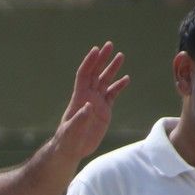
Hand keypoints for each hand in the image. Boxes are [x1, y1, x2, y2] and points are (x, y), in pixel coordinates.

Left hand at [54, 42, 129, 162]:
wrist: (72, 149)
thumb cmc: (68, 140)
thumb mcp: (72, 131)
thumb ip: (80, 118)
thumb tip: (88, 105)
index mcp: (79, 98)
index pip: (84, 75)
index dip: (89, 62)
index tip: (96, 50)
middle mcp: (88, 96)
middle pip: (95, 73)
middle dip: (102, 59)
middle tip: (110, 45)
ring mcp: (97, 102)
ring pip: (105, 81)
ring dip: (112, 69)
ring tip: (120, 56)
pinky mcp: (104, 110)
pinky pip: (112, 94)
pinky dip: (119, 86)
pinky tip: (126, 78)